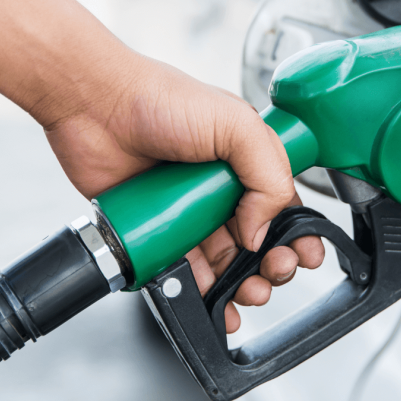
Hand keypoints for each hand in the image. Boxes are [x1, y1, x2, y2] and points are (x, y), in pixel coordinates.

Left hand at [41, 52, 324, 332]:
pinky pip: (183, 270)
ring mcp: (189, 211)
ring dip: (243, 284)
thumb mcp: (236, 124)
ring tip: (248, 292)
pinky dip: (201, 292)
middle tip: (274, 271)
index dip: (299, 232)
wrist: (95, 106)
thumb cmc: (159, 99)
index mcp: (247, 159)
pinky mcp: (157, 232)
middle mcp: (220, 187)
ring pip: (225, 262)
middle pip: (259, 240)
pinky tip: (213, 301)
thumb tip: (260, 232)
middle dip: (274, 263)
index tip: (305, 253)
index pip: (285, 205)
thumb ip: (268, 176)